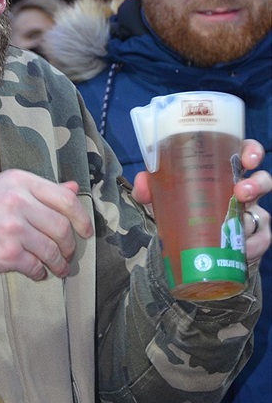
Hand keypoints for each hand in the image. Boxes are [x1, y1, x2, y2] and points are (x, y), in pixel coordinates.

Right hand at [0, 169, 92, 280]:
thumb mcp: (11, 186)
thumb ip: (44, 189)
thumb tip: (74, 188)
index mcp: (22, 182)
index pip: (65, 199)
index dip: (82, 217)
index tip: (86, 231)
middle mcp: (18, 203)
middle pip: (61, 227)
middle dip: (69, 245)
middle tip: (68, 252)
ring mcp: (12, 229)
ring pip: (51, 250)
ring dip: (59, 262)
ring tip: (58, 267)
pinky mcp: (6, 253)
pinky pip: (35, 266)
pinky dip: (40, 272)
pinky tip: (38, 271)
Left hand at [133, 139, 271, 262]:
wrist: (195, 251)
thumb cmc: (187, 212)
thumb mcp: (167, 199)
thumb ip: (152, 189)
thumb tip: (142, 183)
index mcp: (225, 174)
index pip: (245, 155)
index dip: (252, 152)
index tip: (248, 158)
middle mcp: (243, 192)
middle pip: (262, 181)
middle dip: (257, 183)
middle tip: (241, 190)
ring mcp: (252, 216)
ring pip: (263, 211)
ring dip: (253, 215)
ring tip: (240, 219)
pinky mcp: (255, 240)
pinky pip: (260, 240)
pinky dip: (253, 244)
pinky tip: (245, 247)